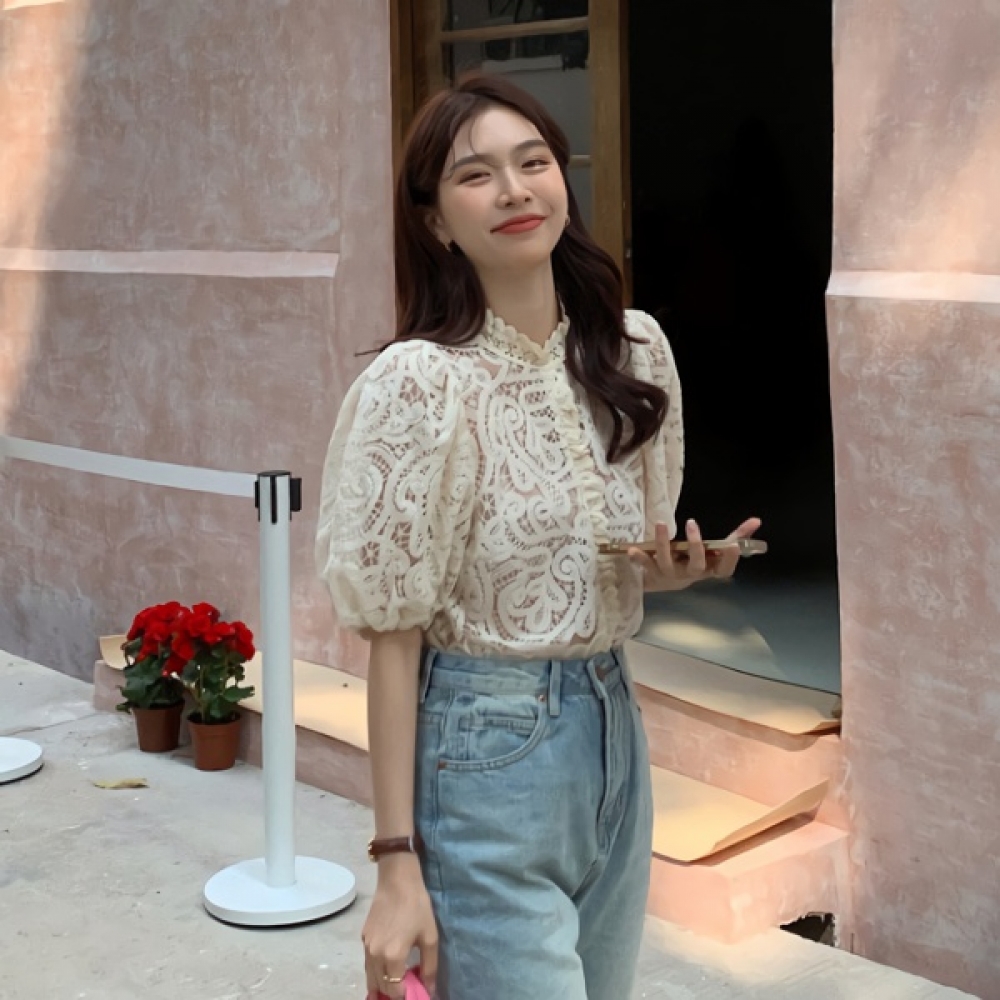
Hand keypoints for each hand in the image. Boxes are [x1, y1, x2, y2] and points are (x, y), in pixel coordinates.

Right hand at [363, 856, 437, 998]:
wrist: (397, 880)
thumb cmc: (417, 907)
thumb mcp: (430, 937)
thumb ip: (429, 967)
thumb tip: (429, 990)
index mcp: (393, 957)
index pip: (395, 991)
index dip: (405, 996)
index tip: (414, 993)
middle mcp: (375, 956)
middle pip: (380, 987)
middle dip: (393, 993)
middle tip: (407, 988)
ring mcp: (366, 947)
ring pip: (370, 978)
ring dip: (381, 985)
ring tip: (395, 984)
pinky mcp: (363, 938)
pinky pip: (367, 964)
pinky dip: (375, 972)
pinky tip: (386, 968)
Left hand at [630, 517, 761, 591]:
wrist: (666, 582)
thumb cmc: (695, 561)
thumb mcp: (714, 551)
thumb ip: (736, 536)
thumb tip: (756, 521)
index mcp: (709, 570)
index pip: (724, 570)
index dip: (730, 560)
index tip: (734, 546)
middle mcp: (690, 574)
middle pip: (695, 565)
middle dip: (695, 545)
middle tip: (692, 523)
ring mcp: (671, 575)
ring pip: (667, 562)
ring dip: (663, 544)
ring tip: (662, 524)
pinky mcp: (652, 574)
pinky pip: (645, 566)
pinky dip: (639, 558)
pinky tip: (632, 549)